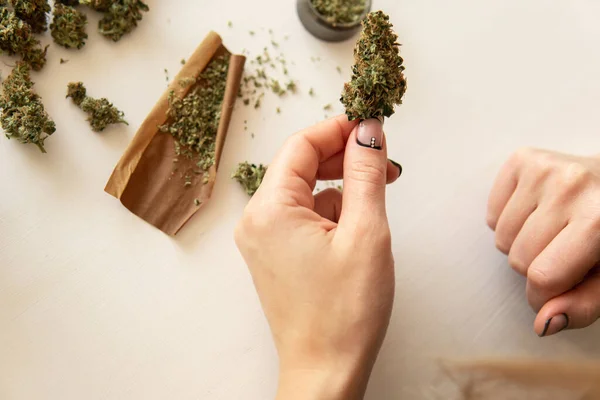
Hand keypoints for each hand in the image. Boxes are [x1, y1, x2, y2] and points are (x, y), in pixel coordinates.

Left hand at [234, 116, 400, 399]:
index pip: (301, 145)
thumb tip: (369, 131)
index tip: (372, 126)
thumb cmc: (345, 312)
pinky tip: (356, 226)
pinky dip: (330, 210)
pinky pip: (302, 215)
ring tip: (377, 196)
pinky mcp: (275, 254)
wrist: (325, 370)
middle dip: (343, 158)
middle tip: (383, 161)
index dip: (339, 129)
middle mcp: (256, 220)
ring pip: (304, 191)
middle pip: (299, 165)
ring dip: (340, 185)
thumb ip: (366, 173)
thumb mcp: (366, 231)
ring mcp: (263, 239)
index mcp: (269, 209)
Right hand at [487, 148, 599, 336]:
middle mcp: (571, 186)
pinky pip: (492, 213)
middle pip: (518, 258)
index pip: (543, 277)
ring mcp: (544, 168)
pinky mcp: (524, 159)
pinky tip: (536, 213)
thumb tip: (543, 323)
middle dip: (535, 266)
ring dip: (520, 244)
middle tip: (562, 253)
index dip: (545, 296)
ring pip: (501, 238)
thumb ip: (582, 305)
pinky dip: (507, 220)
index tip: (558, 290)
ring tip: (551, 231)